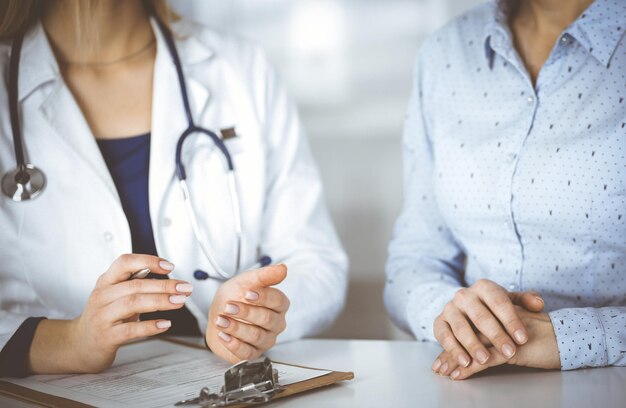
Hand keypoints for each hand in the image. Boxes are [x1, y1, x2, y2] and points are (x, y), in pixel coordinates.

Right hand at [64, 254, 192, 372]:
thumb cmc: (105, 316)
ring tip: (180, 301)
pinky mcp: (106, 337)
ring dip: (161, 301)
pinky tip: (165, 324)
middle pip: (136, 285)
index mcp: (106, 281)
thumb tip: (163, 270)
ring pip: (133, 304)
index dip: (148, 261)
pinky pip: (131, 330)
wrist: (80, 344)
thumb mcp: (116, 294)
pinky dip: (150, 326)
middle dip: (164, 285)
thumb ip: (135, 282)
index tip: (170, 266)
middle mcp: (102, 296)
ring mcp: (102, 316)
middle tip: (185, 288)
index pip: (125, 262)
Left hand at [206, 264, 288, 363]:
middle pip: (267, 319)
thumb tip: (283, 268)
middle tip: (229, 306)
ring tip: (221, 320)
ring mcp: (266, 340)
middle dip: (246, 312)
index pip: (278, 301)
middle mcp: (276, 323)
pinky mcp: (253, 353)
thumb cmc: (235, 296)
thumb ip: (265, 275)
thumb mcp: (246, 281)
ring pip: (257, 337)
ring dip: (236, 328)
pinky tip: (223, 334)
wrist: (218, 314)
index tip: (247, 293)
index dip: (263, 297)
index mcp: (278, 304)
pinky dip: (233, 344)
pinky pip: (247, 353)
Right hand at [433, 279, 544, 370]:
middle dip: (496, 335)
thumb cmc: (492, 307)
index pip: (499, 302)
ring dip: (473, 344)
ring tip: (485, 360)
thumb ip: (525, 300)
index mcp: (484, 287)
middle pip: (480, 315)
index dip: (511, 320)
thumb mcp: (509, 300)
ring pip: (460, 326)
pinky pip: (444, 335)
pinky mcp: (439, 322)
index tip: (523, 338)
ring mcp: (450, 308)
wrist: (463, 307)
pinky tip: (465, 361)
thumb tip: (538, 304)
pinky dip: (453, 349)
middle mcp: (464, 295)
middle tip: (510, 352)